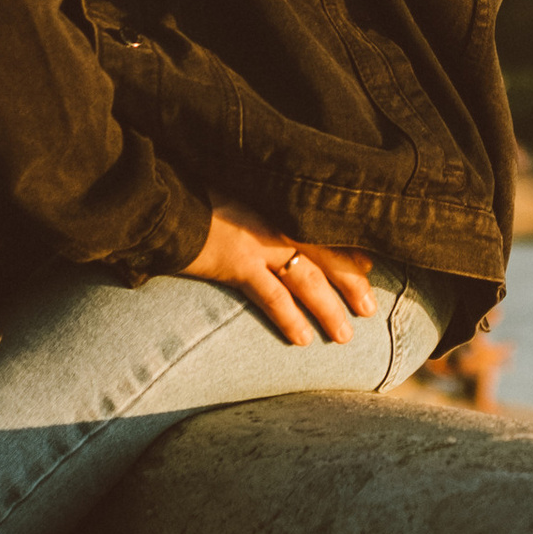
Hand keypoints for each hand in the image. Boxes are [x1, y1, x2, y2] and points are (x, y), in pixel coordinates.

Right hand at [191, 201, 375, 345]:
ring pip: (306, 280)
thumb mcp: (236, 194)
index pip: (324, 228)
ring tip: (345, 336)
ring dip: (328, 309)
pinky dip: (290, 318)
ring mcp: (258, 243)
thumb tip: (275, 229)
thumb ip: (259, 210)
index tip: (369, 265)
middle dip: (351, 283)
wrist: (161, 201)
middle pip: (325, 254)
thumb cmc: (197, 196)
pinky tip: (302, 339)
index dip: (348, 249)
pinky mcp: (236, 263)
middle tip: (371, 309)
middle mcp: (275, 222)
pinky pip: (272, 296)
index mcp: (278, 204)